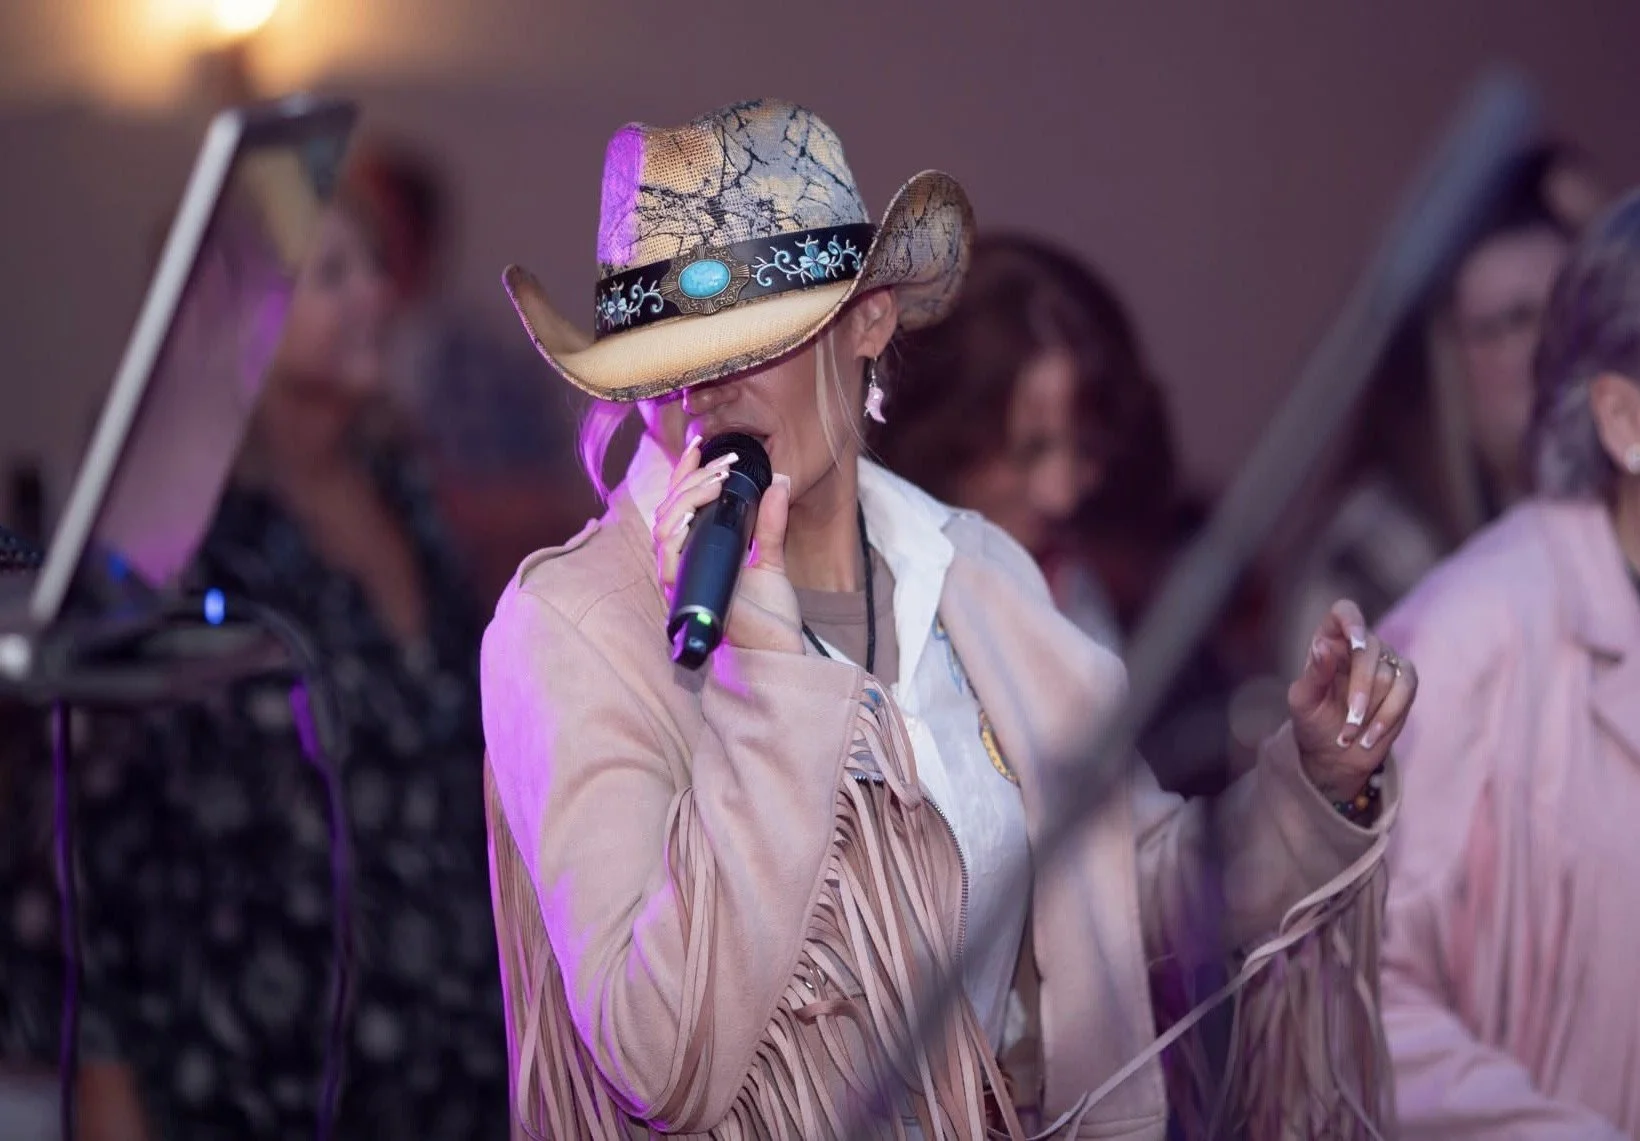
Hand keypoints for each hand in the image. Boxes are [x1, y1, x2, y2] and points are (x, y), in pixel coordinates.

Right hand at [652, 435, 804, 655]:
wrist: (779, 652)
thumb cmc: (769, 615)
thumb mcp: (771, 559)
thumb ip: (771, 523)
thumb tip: (780, 481)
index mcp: (697, 553)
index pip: (680, 506)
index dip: (684, 474)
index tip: (701, 445)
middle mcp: (683, 566)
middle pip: (668, 511)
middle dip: (692, 479)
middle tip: (723, 463)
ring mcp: (681, 582)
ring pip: (664, 529)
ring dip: (687, 499)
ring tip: (715, 480)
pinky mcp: (687, 598)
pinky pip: (669, 562)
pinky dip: (675, 536)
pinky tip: (689, 517)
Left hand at [1286, 599, 1417, 803]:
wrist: (1334, 754)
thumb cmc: (1312, 721)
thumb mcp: (1304, 700)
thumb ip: (1314, 673)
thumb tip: (1324, 645)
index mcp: (1329, 641)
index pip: (1344, 612)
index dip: (1351, 620)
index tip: (1355, 640)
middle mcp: (1360, 646)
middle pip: (1371, 648)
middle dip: (1360, 687)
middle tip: (1350, 718)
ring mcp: (1386, 662)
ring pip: (1389, 674)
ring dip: (1370, 710)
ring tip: (1351, 733)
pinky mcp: (1405, 682)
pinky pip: (1407, 688)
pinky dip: (1389, 715)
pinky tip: (1370, 736)